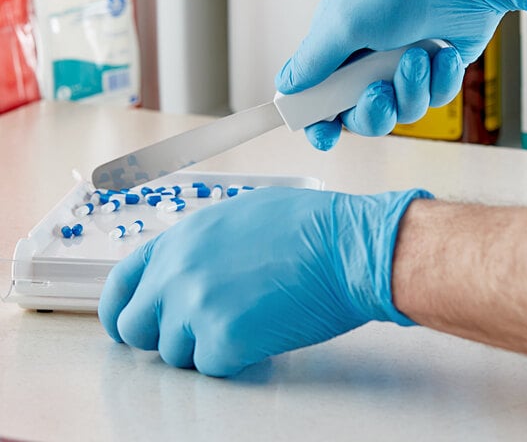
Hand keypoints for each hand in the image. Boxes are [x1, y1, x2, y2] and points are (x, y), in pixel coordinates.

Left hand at [98, 186, 430, 376]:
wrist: (347, 245)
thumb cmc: (308, 227)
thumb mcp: (238, 216)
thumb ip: (199, 246)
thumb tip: (184, 271)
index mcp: (182, 238)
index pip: (122, 284)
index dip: (124, 310)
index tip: (133, 324)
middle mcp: (178, 270)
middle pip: (136, 329)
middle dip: (164, 334)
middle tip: (199, 330)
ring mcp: (196, 305)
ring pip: (175, 354)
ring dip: (205, 346)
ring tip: (248, 320)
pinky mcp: (224, 338)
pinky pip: (211, 367)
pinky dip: (234, 358)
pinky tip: (263, 331)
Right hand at [275, 0, 526, 149]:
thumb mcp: (344, 22)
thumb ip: (313, 61)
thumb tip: (285, 84)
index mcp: (338, 48)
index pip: (318, 97)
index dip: (319, 122)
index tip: (325, 137)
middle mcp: (368, 62)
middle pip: (360, 116)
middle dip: (372, 111)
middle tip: (379, 92)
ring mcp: (403, 68)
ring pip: (401, 112)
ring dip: (411, 89)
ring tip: (418, 57)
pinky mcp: (437, 71)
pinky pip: (434, 97)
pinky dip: (441, 79)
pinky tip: (445, 52)